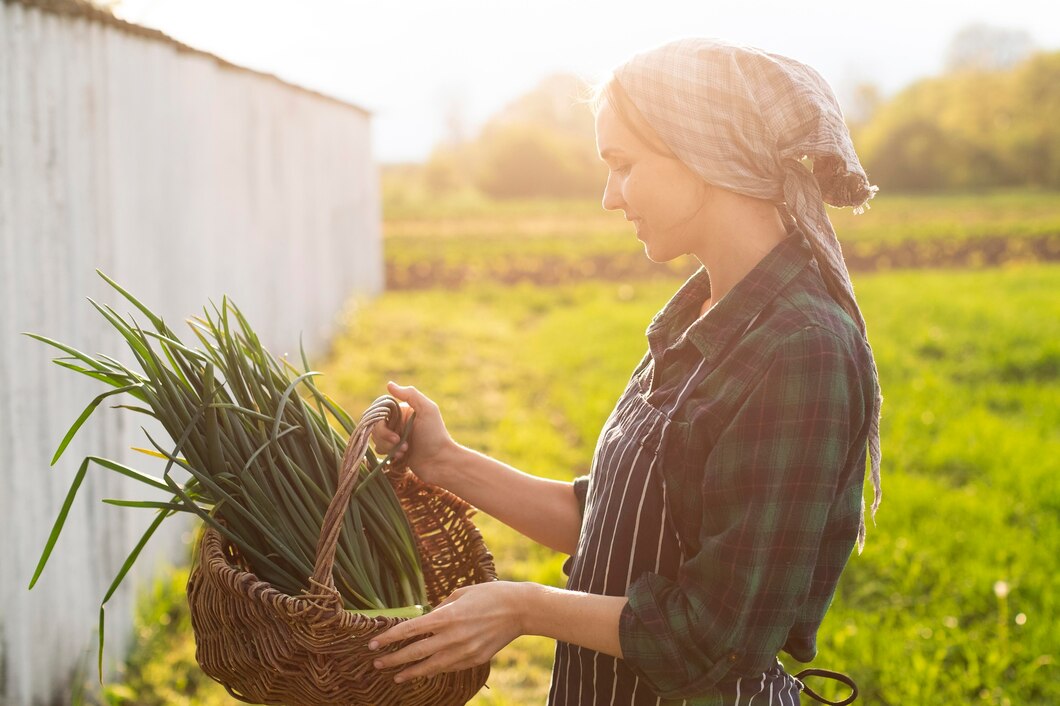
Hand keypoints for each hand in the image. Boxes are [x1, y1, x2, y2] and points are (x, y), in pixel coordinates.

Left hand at [367, 581, 527, 682]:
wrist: (520, 609)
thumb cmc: (489, 594)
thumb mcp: (460, 593)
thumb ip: (441, 608)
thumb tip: (426, 618)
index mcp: (446, 616)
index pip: (410, 630)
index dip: (389, 638)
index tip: (373, 643)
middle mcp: (452, 636)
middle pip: (415, 652)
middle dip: (393, 659)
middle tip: (376, 663)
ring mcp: (464, 651)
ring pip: (430, 667)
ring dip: (411, 672)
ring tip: (396, 675)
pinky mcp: (474, 660)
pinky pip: (449, 667)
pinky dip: (435, 670)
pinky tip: (424, 671)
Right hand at [371, 381, 455, 486]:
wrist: (440, 462)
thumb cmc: (436, 435)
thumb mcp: (428, 410)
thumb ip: (410, 395)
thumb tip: (389, 384)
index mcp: (403, 411)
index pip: (381, 410)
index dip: (381, 419)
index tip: (391, 426)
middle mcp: (398, 423)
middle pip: (376, 425)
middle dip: (384, 435)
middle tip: (397, 440)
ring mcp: (396, 438)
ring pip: (376, 439)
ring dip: (388, 445)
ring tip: (404, 450)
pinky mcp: (395, 452)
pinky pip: (380, 450)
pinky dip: (389, 453)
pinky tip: (401, 457)